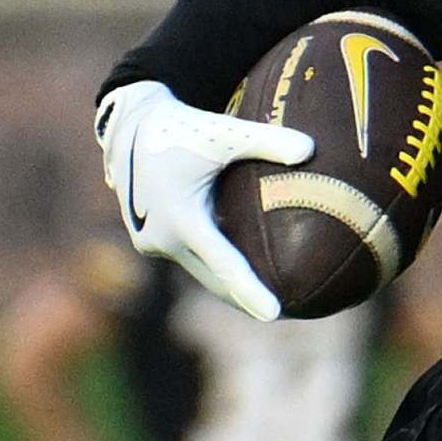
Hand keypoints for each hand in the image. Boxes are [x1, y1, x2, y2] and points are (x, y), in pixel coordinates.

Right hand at [95, 80, 311, 321]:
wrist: (131, 125)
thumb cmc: (181, 128)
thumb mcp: (225, 132)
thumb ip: (268, 142)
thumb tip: (311, 149)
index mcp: (180, 218)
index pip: (223, 263)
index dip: (249, 290)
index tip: (274, 314)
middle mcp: (161, 237)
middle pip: (213, 277)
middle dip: (245, 298)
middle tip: (288, 315)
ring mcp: (152, 241)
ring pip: (201, 270)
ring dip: (229, 286)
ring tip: (267, 305)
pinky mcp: (151, 238)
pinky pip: (191, 258)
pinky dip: (215, 267)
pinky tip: (241, 277)